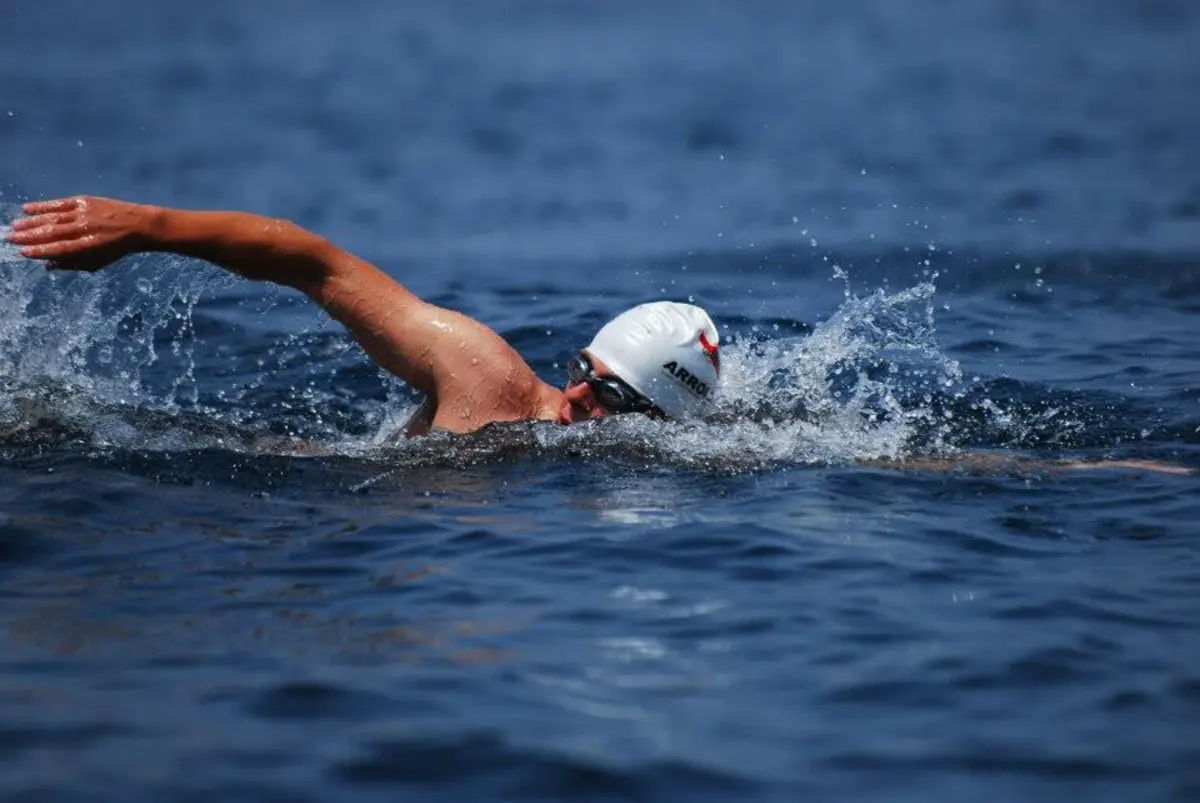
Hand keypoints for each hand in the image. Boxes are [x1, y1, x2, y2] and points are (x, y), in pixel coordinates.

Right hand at [4, 196, 153, 271]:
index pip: (60, 249)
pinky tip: (27, 209)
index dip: (40, 251)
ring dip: (31, 222)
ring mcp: (85, 213)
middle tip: (10, 238)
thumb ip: (72, 264)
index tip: (23, 252)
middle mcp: (86, 229)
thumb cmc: (115, 248)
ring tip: (15, 226)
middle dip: (29, 236)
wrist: (139, 225)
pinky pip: (60, 204)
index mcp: (90, 246)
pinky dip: (43, 206)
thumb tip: (46, 265)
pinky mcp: (86, 201)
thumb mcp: (98, 262)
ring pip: (53, 217)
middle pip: (52, 232)